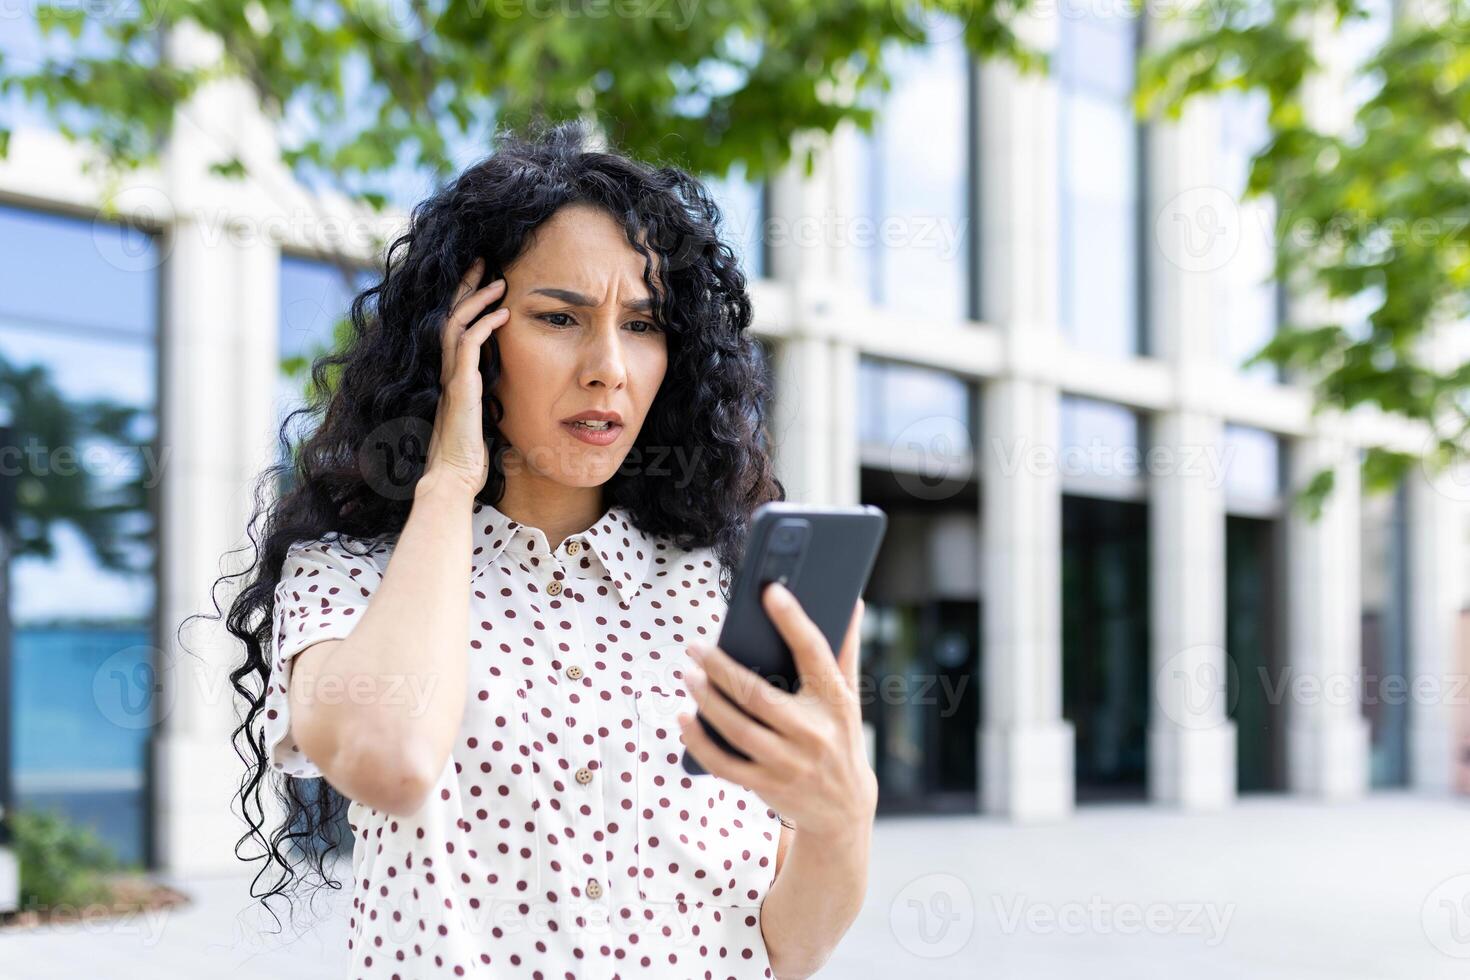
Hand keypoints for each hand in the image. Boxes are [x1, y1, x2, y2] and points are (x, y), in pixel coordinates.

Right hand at [422, 256, 507, 497]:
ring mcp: (452, 377)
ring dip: (478, 298)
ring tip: (498, 280)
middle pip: (450, 315)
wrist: (452, 479)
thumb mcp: (483, 420)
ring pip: (456, 322)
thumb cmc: (469, 457)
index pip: (455, 328)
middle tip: (483, 262)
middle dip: (466, 286)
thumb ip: (489, 401)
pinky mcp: (460, 386)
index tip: (484, 282)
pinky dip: (486, 324)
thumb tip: (510, 395)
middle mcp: (448, 371)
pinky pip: (468, 344)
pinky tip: (504, 314)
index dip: (467, 302)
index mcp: (453, 376)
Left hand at [677, 582, 876, 841]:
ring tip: (686, 675)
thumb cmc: (842, 737)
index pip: (814, 653)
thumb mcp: (849, 696)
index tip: (770, 591)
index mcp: (834, 700)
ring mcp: (789, 763)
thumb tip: (851, 600)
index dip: (793, 621)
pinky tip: (683, 718)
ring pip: (736, 728)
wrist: (845, 810)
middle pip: (757, 695)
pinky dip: (699, 741)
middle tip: (695, 647)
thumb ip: (845, 649)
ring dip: (706, 700)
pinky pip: (724, 763)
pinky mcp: (767, 786)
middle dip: (720, 668)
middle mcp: (813, 732)